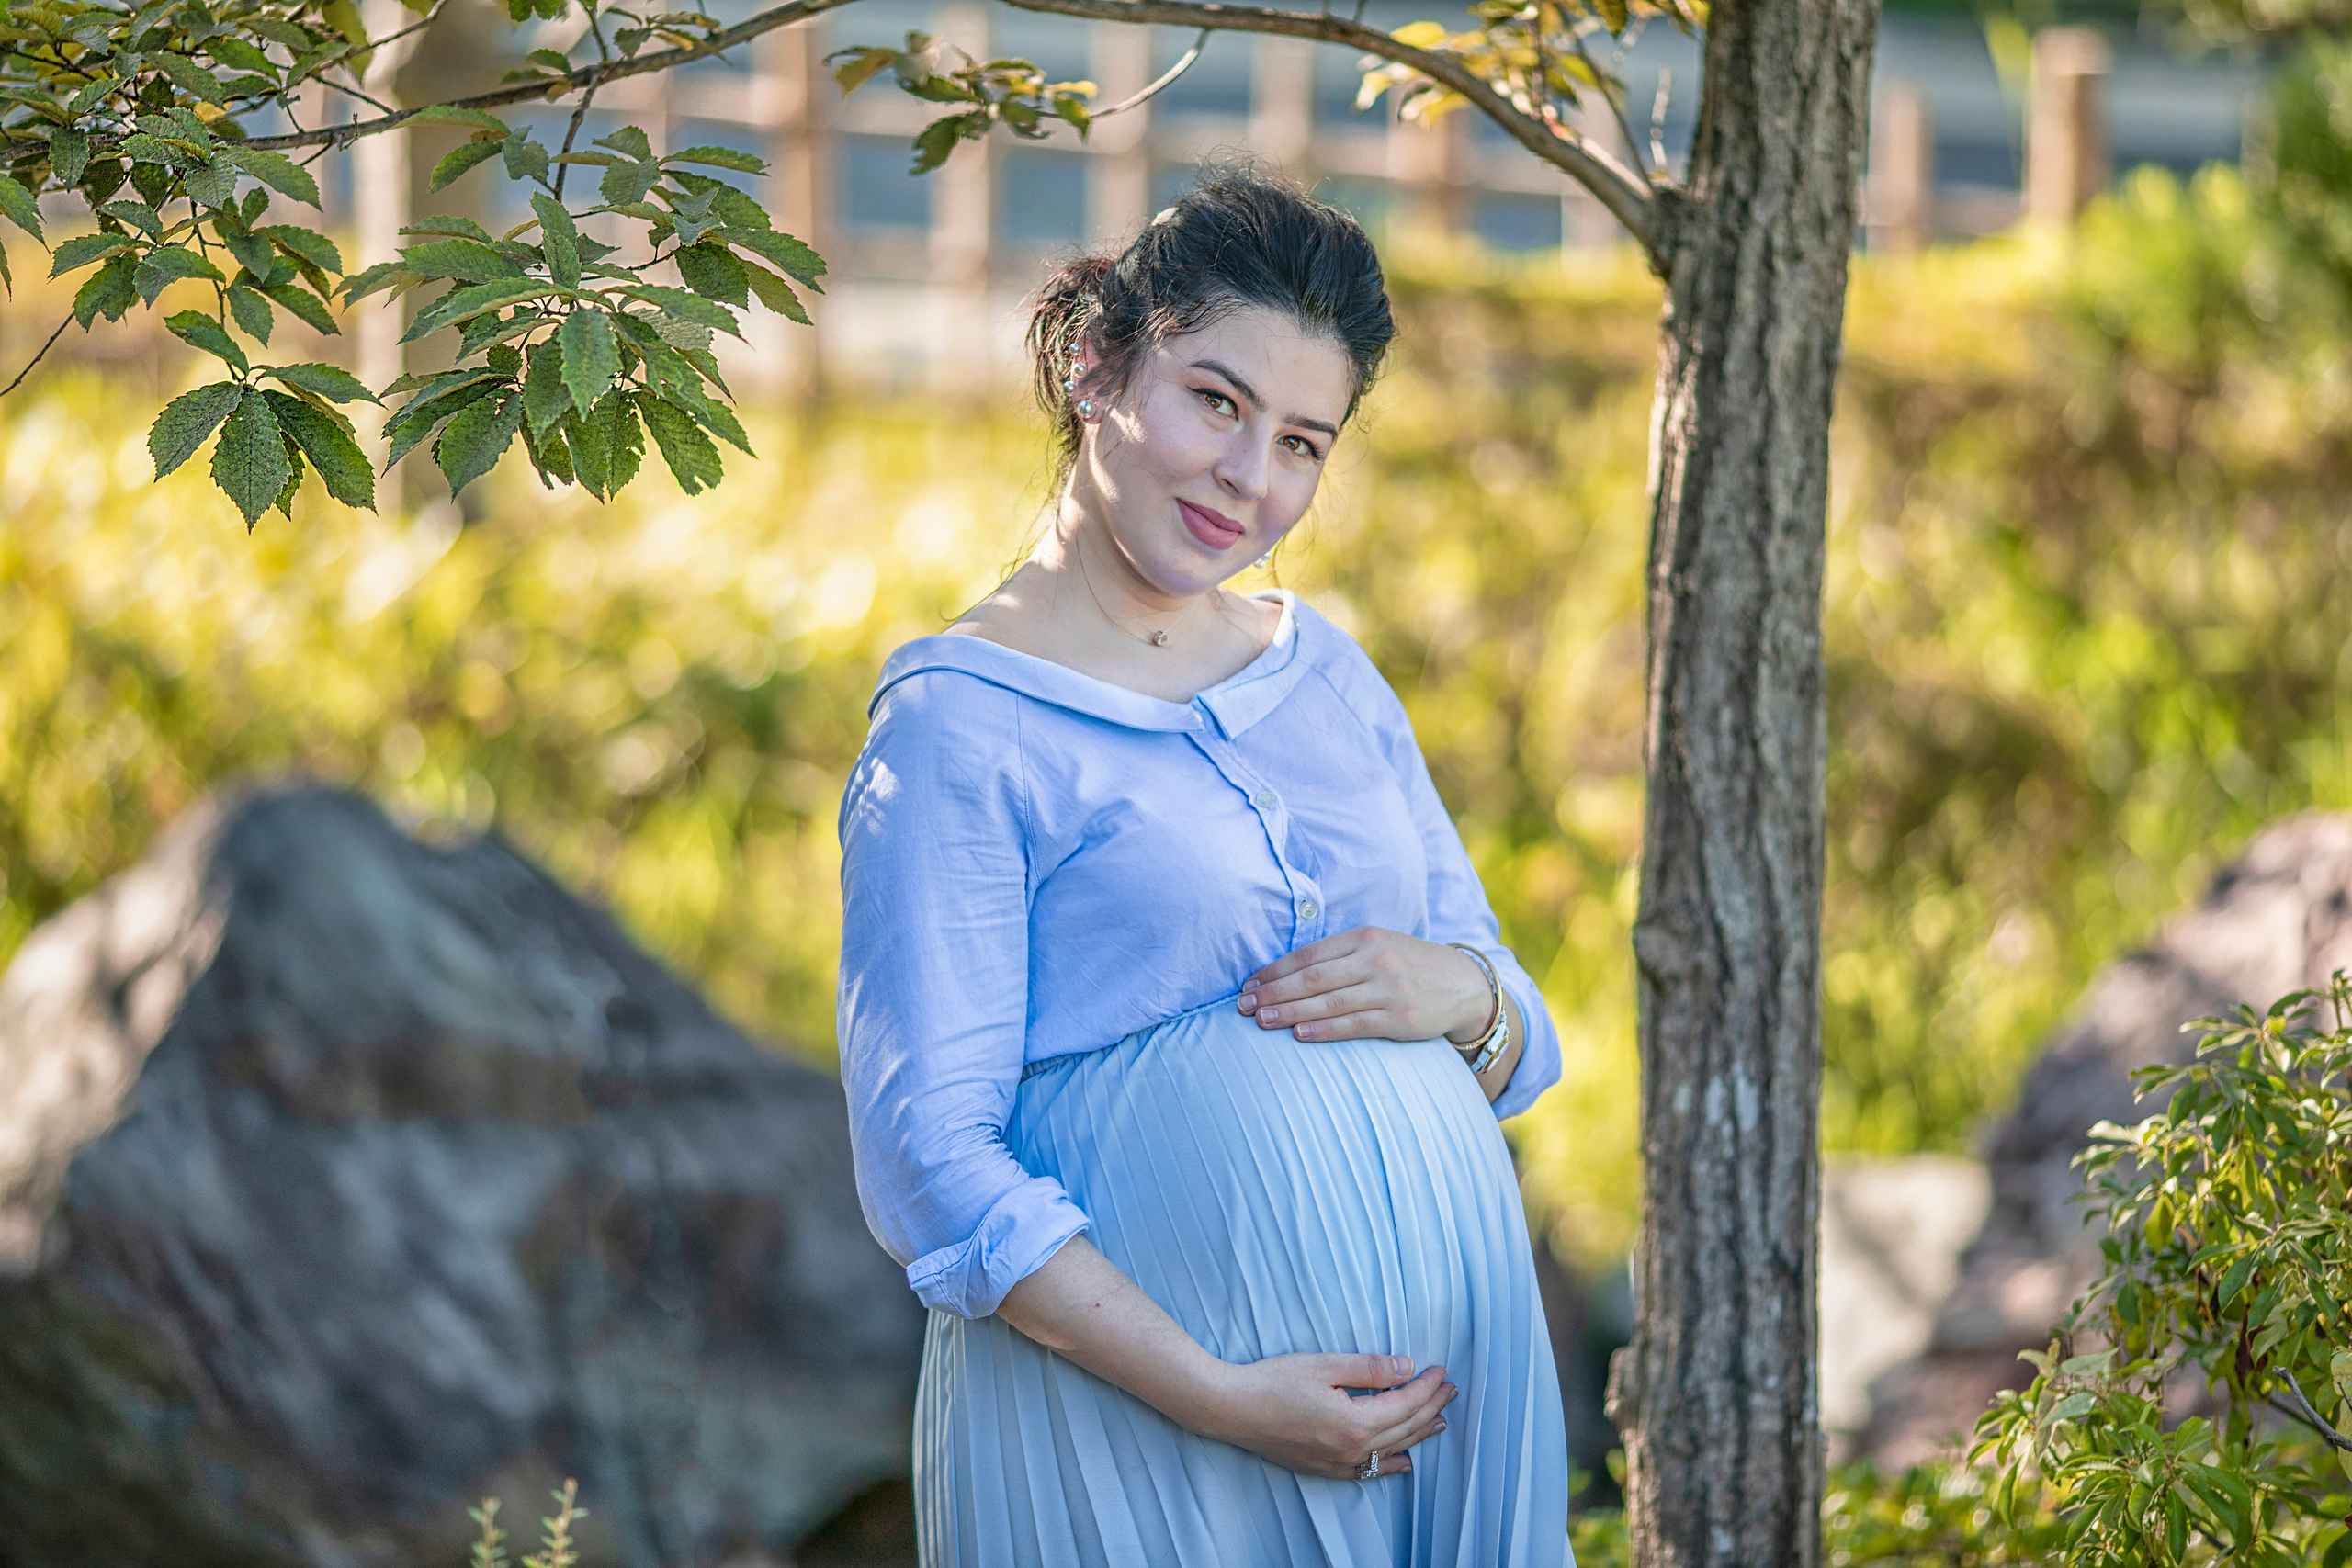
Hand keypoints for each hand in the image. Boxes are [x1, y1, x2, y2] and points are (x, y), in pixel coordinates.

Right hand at [1193, 1353, 1456, 1479]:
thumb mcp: (1325, 1365)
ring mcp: (1338, 1463)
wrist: (1232, 1409)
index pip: (1405, 1403)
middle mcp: (1351, 1449)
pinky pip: (1370, 1470)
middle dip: (1430, 1406)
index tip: (1440, 1369)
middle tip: (1449, 1389)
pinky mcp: (1324, 1468)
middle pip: (1404, 1428)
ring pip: (1392, 1450)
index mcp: (1355, 1422)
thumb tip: (1407, 1368)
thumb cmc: (1273, 1382)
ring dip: (1419, 1434)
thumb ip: (1370, 1368)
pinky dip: (1392, 1462)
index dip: (1426, 1385)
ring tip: (1439, 1421)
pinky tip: (1405, 1461)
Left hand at [1238, 927, 1493, 1044]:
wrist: (1463, 985)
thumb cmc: (1407, 966)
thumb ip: (1339, 957)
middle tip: (1243, 1006)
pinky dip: (1323, 1029)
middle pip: (1312, 978)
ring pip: (1328, 1001)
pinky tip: (1299, 1034)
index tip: (1248, 984)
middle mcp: (1375, 959)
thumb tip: (1284, 974)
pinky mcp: (1400, 1017)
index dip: (1274, 971)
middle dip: (1273, 992)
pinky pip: (1353, 1025)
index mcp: (1364, 938)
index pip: (1308, 955)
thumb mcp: (1377, 947)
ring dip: (1290, 1012)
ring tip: (1261, 1021)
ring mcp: (1389, 988)